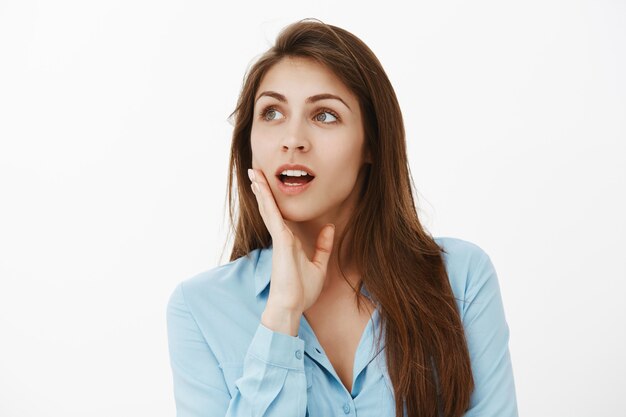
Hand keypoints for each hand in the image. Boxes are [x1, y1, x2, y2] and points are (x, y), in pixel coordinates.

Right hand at [248, 168, 334, 314]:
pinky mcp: (280, 241)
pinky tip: (260, 188)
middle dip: (263, 190)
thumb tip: (330, 227)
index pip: (279, 216)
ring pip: (268, 208)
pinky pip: (273, 216)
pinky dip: (266, 201)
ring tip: (254, 172)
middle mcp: (282, 238)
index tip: (267, 186)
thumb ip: (323, 246)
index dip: (272, 200)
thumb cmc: (302, 291)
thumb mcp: (319, 266)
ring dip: (261, 190)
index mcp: (289, 242)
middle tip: (255, 171)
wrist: (291, 307)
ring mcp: (279, 238)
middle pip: (270, 208)